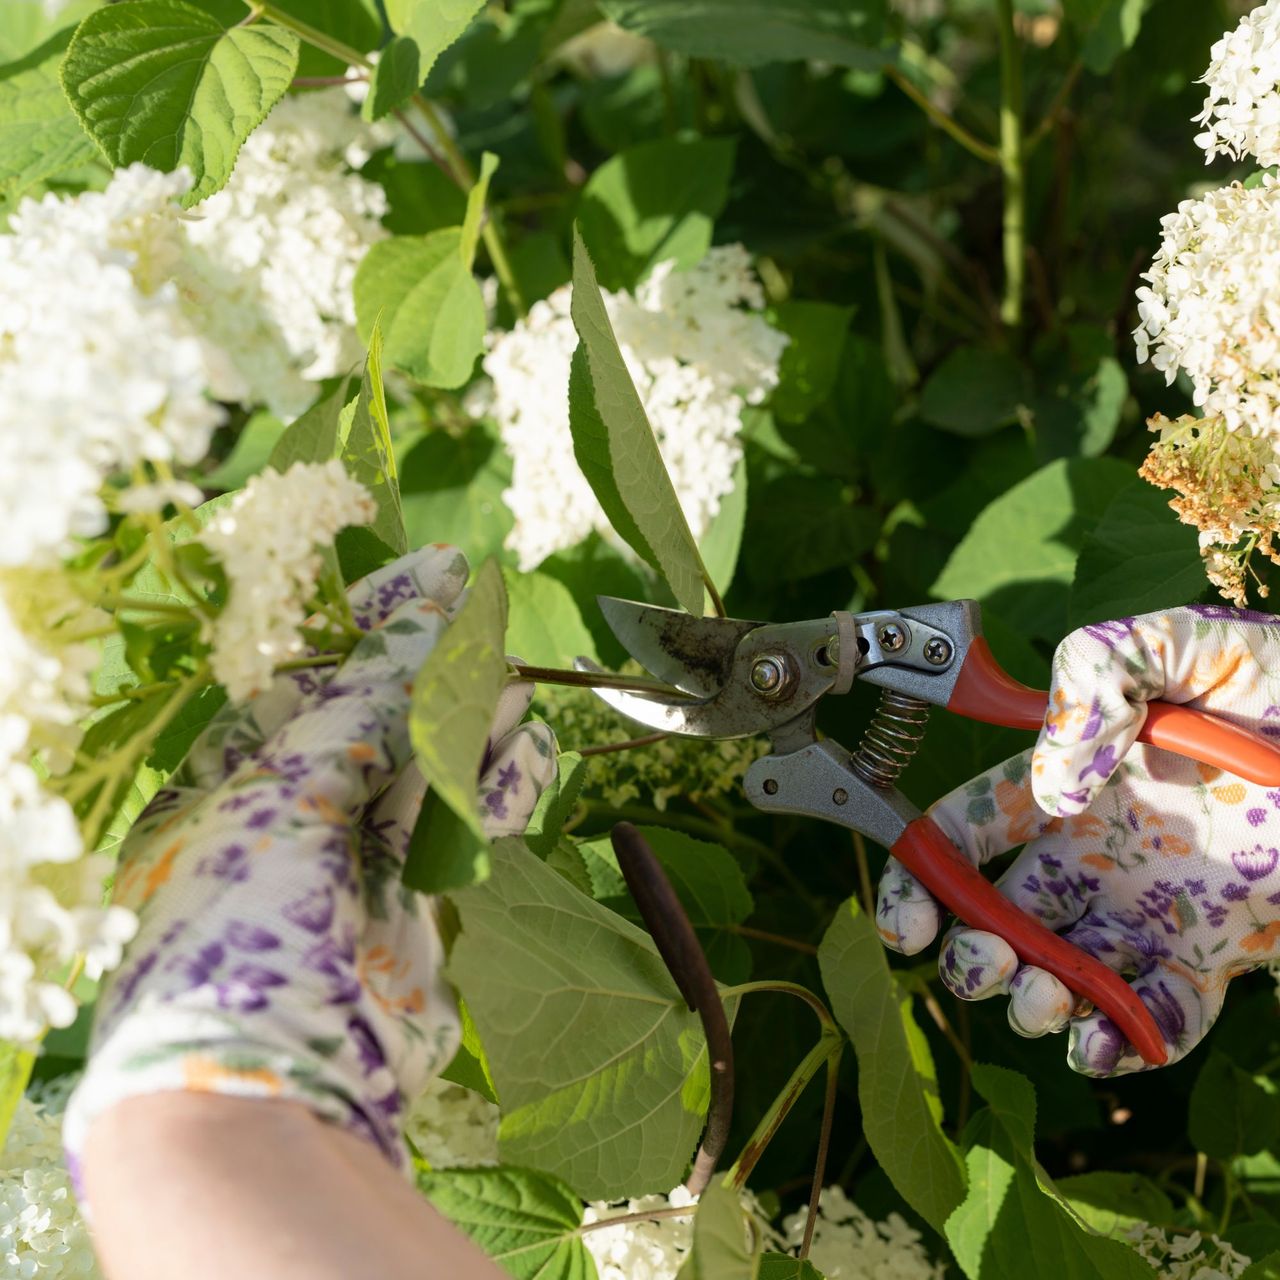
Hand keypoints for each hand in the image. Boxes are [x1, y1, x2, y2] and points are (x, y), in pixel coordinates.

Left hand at [65, 546, 555, 1174]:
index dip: (371, 636)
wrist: (272, 1091)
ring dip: (473, 733)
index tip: (433, 582)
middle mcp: (284, 832)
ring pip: (423, 783)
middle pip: (374, 733)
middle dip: (433, 683)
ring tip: (522, 686)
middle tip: (492, 625)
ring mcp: (348, 880)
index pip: (307, 691)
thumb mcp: (294, 786)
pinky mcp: (410, 920)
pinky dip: (494, 795)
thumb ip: (372, 696)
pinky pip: (455, 838)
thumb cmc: (244, 922)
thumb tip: (433, 602)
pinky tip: (528, 755)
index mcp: (225, 794)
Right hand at [875, 605, 1279, 1074]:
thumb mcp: (1182, 642)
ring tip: (1045, 997)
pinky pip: (1155, 1018)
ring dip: (1032, 1003)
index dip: (919, 871)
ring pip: (1061, 976)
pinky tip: (1108, 1041)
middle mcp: (1097, 852)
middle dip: (967, 952)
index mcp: (1071, 778)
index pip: (967, 827)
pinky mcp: (1216, 957)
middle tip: (982, 962)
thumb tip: (1051, 788)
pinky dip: (1120, 1044)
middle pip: (998, 917)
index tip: (909, 917)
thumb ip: (1095, 677)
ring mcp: (1152, 910)